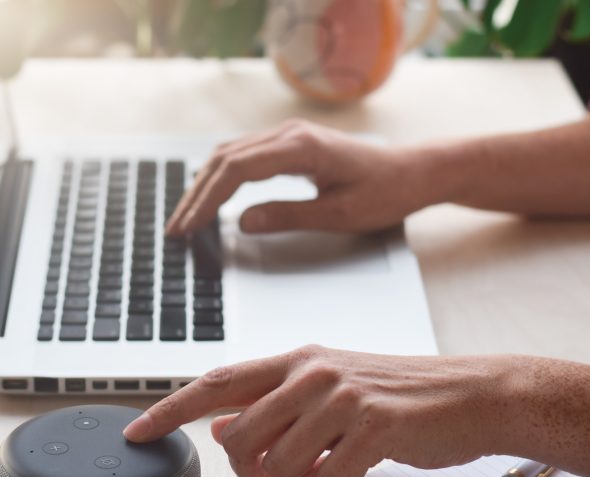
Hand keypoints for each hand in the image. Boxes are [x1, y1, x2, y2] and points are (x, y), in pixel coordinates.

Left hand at [124, 346, 512, 476]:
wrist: (467, 395)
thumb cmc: (398, 393)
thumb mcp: (330, 387)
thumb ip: (276, 404)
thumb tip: (224, 426)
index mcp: (298, 359)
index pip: (217, 382)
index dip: (170, 409)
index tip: (138, 432)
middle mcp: (313, 372)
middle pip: (240, 436)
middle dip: (250, 470)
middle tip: (279, 475)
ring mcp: (342, 397)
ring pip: (280, 464)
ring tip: (330, 463)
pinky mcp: (371, 426)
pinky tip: (361, 464)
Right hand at [165, 120, 430, 235]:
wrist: (413, 172)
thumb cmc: (385, 193)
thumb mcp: (339, 215)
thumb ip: (289, 216)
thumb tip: (241, 223)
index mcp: (301, 148)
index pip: (237, 171)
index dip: (208, 200)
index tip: (189, 227)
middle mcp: (290, 135)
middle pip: (226, 159)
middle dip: (197, 195)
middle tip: (176, 228)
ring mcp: (290, 136)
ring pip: (231, 154)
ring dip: (205, 184)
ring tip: (187, 216)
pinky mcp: (292, 144)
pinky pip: (246, 155)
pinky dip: (223, 176)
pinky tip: (213, 195)